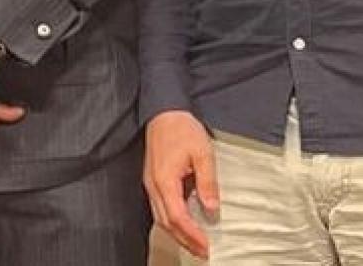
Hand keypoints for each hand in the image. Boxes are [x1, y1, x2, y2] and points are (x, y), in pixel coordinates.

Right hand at [143, 110, 217, 258]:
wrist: (163, 111)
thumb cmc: (182, 129)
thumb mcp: (202, 153)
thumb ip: (207, 183)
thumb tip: (211, 209)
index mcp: (164, 180)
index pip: (178, 217)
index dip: (193, 234)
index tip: (207, 246)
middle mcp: (153, 185)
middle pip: (166, 222)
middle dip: (185, 240)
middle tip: (203, 252)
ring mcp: (150, 183)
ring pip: (160, 217)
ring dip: (177, 233)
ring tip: (195, 243)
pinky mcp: (152, 179)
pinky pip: (158, 207)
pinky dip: (171, 221)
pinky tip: (183, 224)